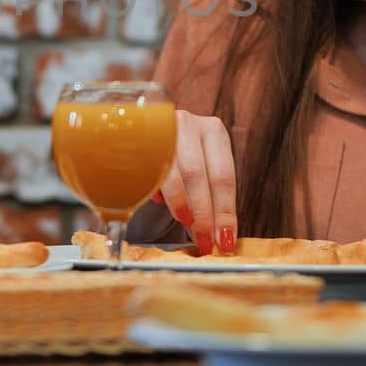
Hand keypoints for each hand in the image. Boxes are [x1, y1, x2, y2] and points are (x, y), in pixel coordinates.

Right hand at [154, 110, 236, 254]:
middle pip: (199, 176)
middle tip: (204, 240)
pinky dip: (156, 189)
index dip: (225, 213)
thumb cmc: (180, 151)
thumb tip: (214, 234)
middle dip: (203, 214)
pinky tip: (160, 202)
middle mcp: (190, 125)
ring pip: (174, 173)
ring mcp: (163, 128)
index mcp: (214, 131)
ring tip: (186, 223)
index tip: (225, 240)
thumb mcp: (202, 163)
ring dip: (181, 204)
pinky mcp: (139, 136)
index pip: (224, 177)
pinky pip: (149, 168)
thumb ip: (209, 193)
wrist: (143, 124)